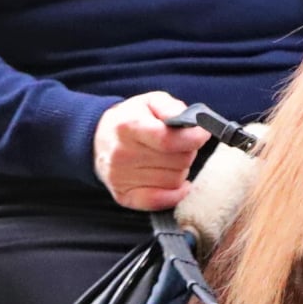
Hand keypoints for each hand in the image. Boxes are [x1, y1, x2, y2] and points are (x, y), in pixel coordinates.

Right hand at [93, 92, 208, 210]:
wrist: (99, 139)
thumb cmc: (132, 118)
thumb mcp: (150, 101)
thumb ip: (172, 107)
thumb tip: (191, 124)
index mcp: (128, 125)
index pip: (168, 140)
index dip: (193, 138)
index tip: (202, 133)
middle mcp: (121, 153)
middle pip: (176, 161)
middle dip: (187, 151)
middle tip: (182, 145)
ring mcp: (120, 177)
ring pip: (174, 181)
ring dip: (180, 170)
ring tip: (171, 159)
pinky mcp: (123, 196)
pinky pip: (160, 202)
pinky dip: (175, 194)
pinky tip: (179, 184)